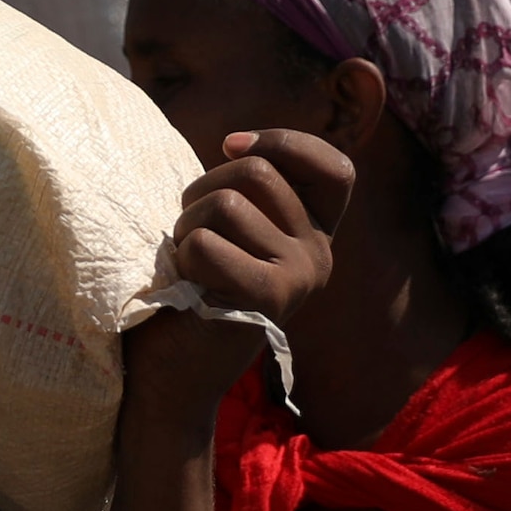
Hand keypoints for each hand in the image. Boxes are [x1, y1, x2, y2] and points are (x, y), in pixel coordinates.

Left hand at [159, 129, 352, 331]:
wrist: (174, 367)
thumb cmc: (194, 283)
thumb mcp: (233, 225)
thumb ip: (252, 188)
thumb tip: (237, 144)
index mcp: (315, 233)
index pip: (335, 168)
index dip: (284, 144)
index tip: (231, 147)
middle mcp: (319, 254)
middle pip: (257, 171)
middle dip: (204, 190)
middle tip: (192, 231)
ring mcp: (301, 276)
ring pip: (226, 204)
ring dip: (186, 227)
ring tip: (189, 263)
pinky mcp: (270, 298)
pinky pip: (207, 245)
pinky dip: (182, 259)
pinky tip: (190, 286)